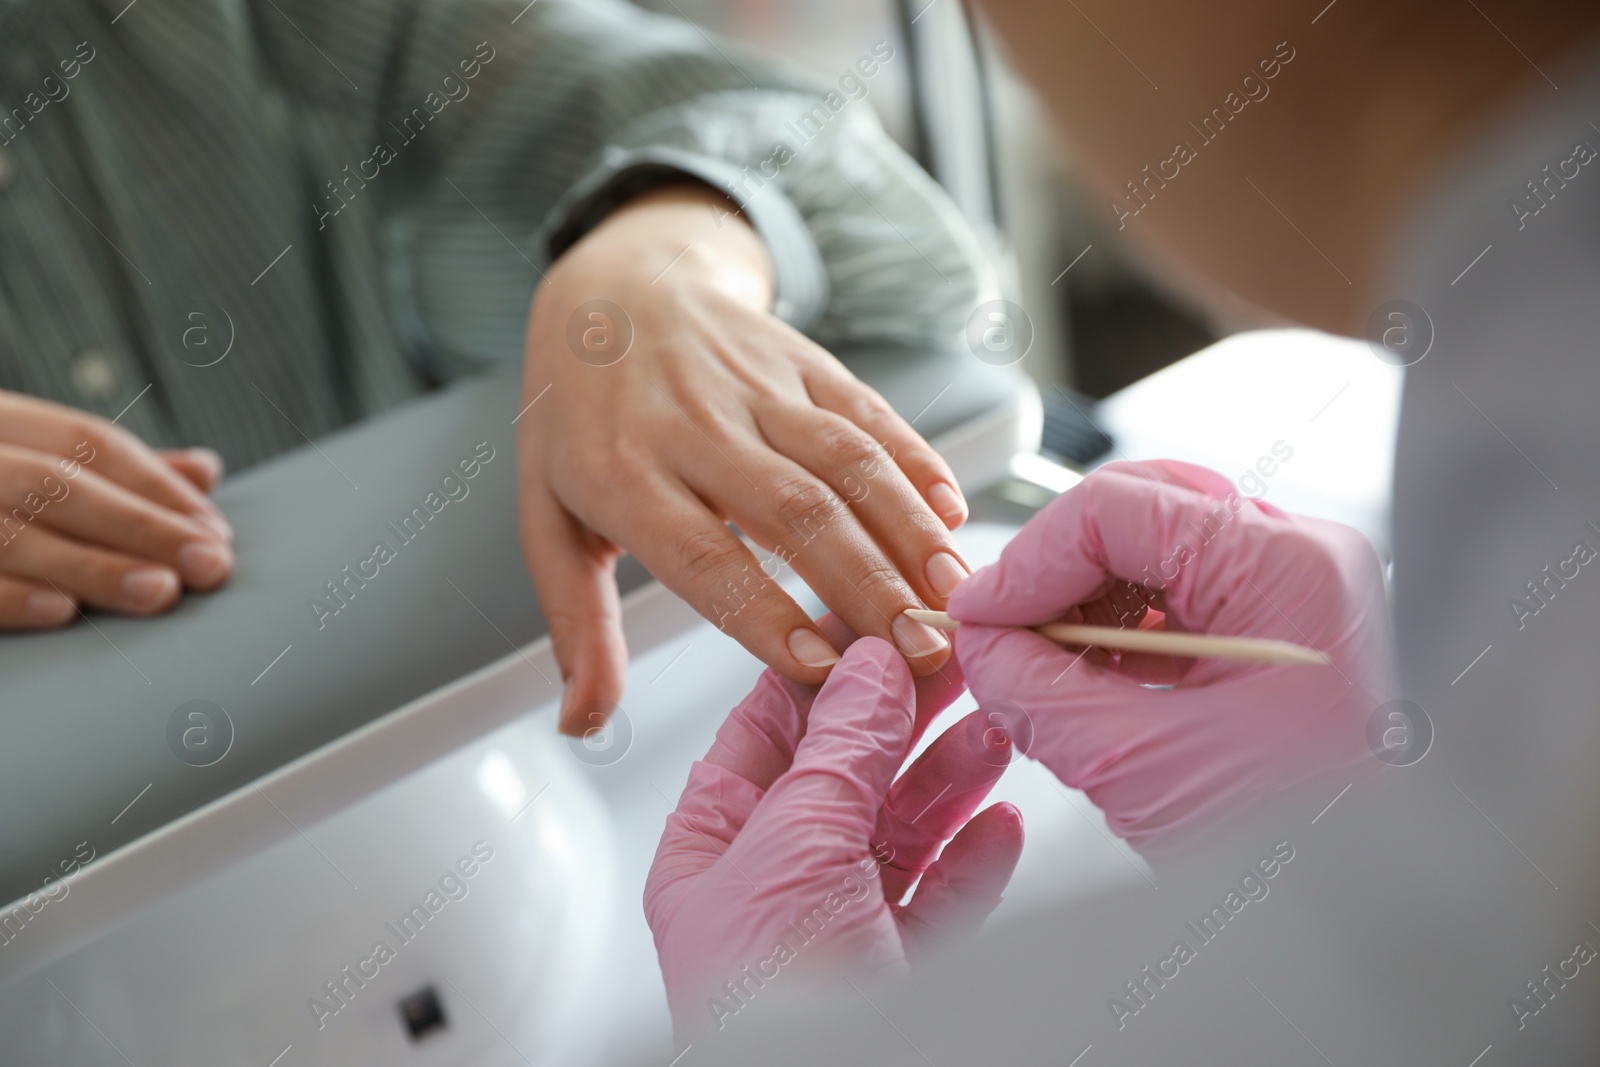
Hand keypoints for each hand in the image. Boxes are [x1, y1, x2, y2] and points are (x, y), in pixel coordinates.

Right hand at [0, 390, 232, 628]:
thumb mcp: (22, 456)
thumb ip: (106, 471)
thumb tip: (203, 471)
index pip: (88, 443)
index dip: (156, 485)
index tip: (215, 529)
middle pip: (59, 484)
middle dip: (142, 525)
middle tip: (211, 564)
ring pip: (10, 534)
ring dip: (91, 565)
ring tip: (161, 593)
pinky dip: (7, 597)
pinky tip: (63, 613)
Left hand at [516, 185, 971, 734]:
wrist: (613, 292)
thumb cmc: (582, 424)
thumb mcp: (551, 520)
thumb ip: (577, 624)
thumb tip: (582, 723)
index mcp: (623, 475)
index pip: (703, 553)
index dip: (766, 614)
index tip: (822, 669)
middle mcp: (695, 426)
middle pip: (796, 510)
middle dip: (867, 585)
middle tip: (919, 652)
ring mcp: (755, 387)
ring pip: (846, 459)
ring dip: (909, 528)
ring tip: (952, 594)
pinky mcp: (803, 362)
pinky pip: (868, 412)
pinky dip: (917, 461)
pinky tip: (952, 513)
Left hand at [645, 626, 1022, 1036]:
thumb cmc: (770, 1013)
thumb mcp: (797, 853)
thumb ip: (838, 751)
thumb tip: (868, 664)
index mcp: (712, 850)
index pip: (768, 727)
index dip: (826, 663)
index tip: (881, 611)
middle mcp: (772, 883)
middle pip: (847, 768)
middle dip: (906, 711)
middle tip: (960, 652)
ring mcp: (839, 929)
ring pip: (903, 826)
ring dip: (952, 772)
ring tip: (996, 723)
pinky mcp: (901, 969)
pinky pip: (943, 894)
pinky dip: (977, 855)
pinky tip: (1003, 821)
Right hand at [948, 460, 1392, 856]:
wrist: (1388, 906)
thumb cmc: (1312, 845)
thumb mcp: (1150, 770)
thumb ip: (1046, 700)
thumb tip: (983, 650)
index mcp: (1287, 572)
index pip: (1118, 509)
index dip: (1029, 561)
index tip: (980, 616)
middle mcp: (1301, 563)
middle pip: (1139, 513)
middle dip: (1055, 572)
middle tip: (1002, 631)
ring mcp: (1296, 594)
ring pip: (1156, 552)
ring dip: (1084, 605)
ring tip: (1041, 667)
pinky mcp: (1282, 634)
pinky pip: (1182, 601)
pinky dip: (1122, 634)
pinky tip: (1088, 681)